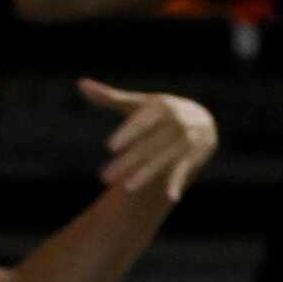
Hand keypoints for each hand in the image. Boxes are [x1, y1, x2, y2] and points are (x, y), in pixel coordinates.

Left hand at [81, 80, 216, 200]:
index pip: (142, 121)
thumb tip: (80, 84)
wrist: (202, 120)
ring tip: (126, 188)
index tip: (110, 146)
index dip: (127, 133)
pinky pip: (183, 170)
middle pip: (149, 145)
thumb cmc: (160, 111)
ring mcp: (187, 140)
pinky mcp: (194, 156)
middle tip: (105, 177)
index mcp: (161, 106)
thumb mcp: (139, 103)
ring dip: (146, 175)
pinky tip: (170, 197)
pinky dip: (177, 183)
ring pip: (163, 160)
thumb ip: (110, 97)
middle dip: (128, 162)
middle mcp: (177, 122)